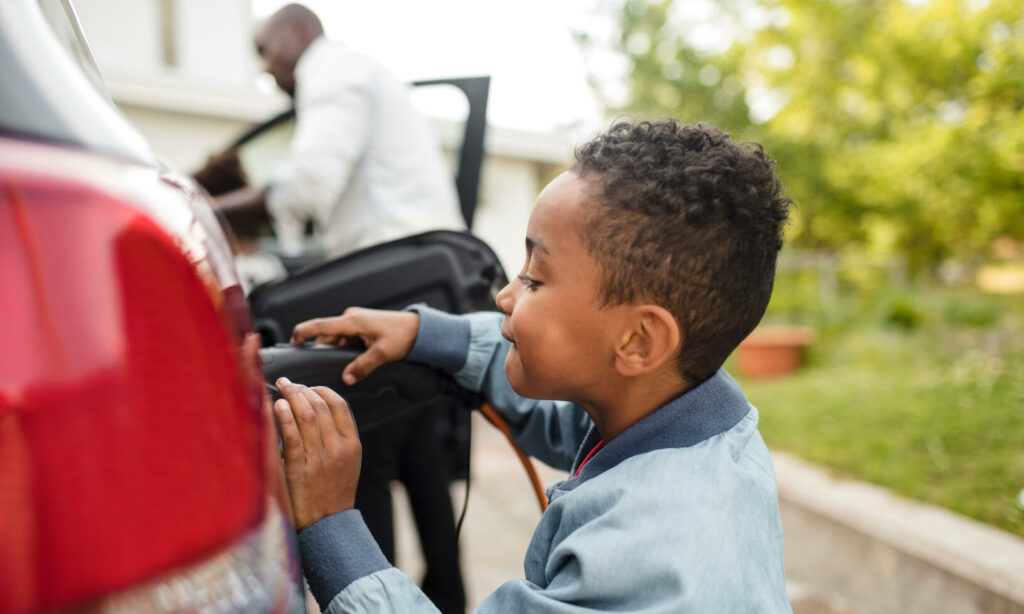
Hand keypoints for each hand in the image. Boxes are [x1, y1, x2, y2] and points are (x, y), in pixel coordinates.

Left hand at [272, 377, 360, 530]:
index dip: (322, 390)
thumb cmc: (333, 493)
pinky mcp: (299, 469)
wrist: (327, 525)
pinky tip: (277, 406)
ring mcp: (319, 459)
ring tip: (281, 388)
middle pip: (321, 406)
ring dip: (292, 397)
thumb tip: (317, 410)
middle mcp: (338, 449)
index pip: (340, 405)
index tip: (308, 387)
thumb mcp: (347, 463)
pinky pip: (291, 435)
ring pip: (306, 416)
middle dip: (302, 389)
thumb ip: (338, 438)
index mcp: (352, 445)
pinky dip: (284, 417)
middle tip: (288, 383)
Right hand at [291, 307, 418, 384]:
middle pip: (326, 335)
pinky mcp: (361, 326)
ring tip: (334, 367)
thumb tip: (346, 379)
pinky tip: (348, 362)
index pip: (320, 325)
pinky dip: (343, 350)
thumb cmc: (402, 336)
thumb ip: (363, 366)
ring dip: (334, 351)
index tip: (292, 343)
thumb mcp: (382, 353)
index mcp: (352, 321)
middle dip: (320, 350)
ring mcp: (355, 321)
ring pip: (336, 339)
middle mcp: (351, 318)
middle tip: (314, 369)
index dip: (303, 333)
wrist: (418, 328)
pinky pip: (345, 339)